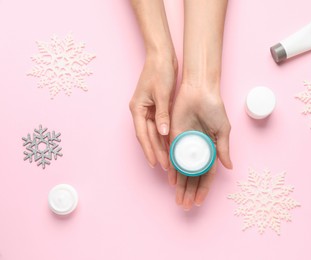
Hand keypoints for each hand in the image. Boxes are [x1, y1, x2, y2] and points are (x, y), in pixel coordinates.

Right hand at [130, 55, 177, 169]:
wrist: (162, 56)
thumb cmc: (160, 71)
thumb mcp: (161, 93)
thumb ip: (162, 114)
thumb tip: (163, 133)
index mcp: (137, 108)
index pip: (142, 135)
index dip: (149, 150)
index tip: (155, 163)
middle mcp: (140, 111)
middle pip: (147, 137)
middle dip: (156, 152)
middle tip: (165, 167)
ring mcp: (147, 109)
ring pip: (153, 133)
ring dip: (160, 146)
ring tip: (168, 160)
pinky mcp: (155, 107)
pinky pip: (159, 126)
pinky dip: (163, 136)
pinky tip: (170, 145)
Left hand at [168, 84, 232, 210]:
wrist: (199, 91)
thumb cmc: (214, 108)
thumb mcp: (223, 129)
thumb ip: (224, 149)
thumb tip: (229, 168)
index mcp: (211, 149)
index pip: (207, 174)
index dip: (204, 188)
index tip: (199, 202)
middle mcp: (197, 150)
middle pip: (193, 176)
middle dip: (189, 191)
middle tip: (185, 206)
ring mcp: (186, 145)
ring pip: (182, 170)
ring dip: (180, 185)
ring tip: (178, 200)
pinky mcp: (175, 137)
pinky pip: (172, 156)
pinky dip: (172, 169)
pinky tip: (171, 181)